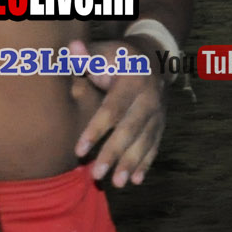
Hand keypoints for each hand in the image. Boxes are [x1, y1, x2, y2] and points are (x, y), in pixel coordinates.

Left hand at [71, 37, 168, 187]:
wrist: (153, 58)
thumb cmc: (117, 58)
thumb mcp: (103, 51)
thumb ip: (85, 55)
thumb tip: (70, 49)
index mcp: (133, 80)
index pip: (113, 108)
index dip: (97, 129)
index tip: (78, 150)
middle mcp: (150, 97)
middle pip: (131, 129)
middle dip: (114, 152)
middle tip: (97, 174)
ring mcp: (158, 112)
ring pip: (145, 140)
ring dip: (131, 163)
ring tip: (117, 183)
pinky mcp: (161, 123)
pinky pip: (155, 145)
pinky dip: (146, 163)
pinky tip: (135, 180)